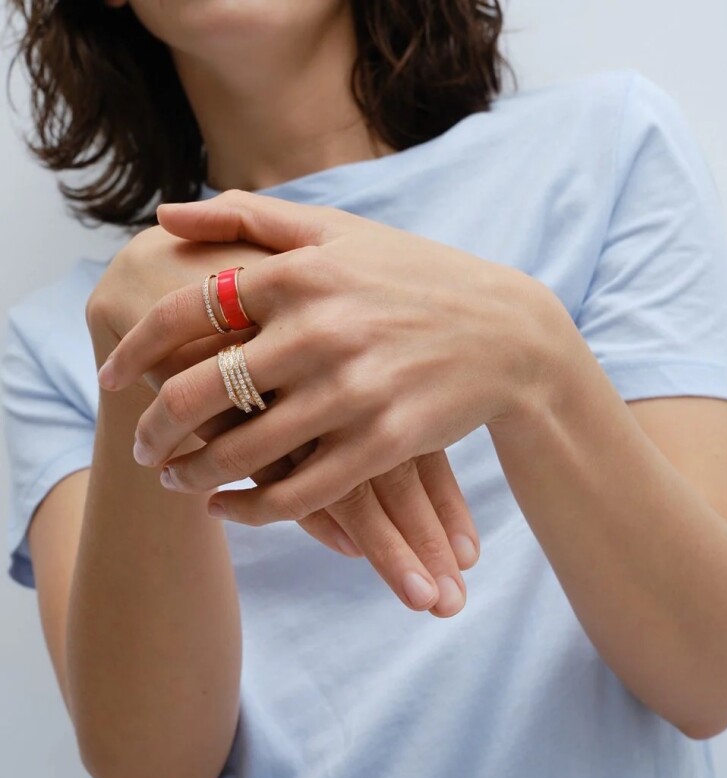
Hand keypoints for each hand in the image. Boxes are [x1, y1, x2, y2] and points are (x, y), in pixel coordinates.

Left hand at [89, 224, 481, 615]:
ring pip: (245, 452)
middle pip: (201, 391)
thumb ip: (252, 217)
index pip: (188, 311)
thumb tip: (167, 213)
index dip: (136, 348)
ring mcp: (355, 391)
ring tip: (174, 482)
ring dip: (194, 475)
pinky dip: (252, 509)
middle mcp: (322, 330)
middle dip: (154, 428)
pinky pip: (300, 492)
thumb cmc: (418, 278)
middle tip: (139, 447)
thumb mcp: (341, 231)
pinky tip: (229, 508)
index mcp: (303, 273)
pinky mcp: (385, 442)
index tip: (112, 376)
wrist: (508, 335)